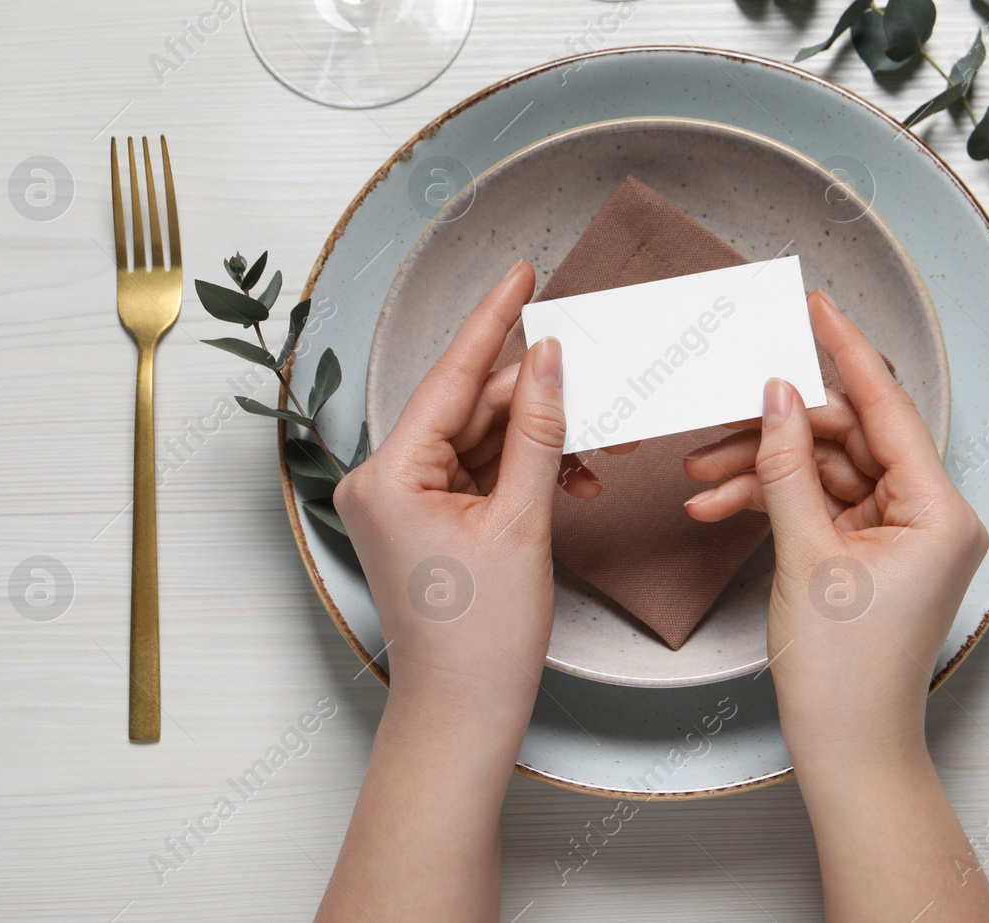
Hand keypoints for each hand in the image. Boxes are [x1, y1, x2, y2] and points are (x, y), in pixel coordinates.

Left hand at [332, 260, 573, 730]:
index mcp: (388, 474)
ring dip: (542, 436)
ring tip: (604, 431)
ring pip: (482, 439)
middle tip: (597, 367)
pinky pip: (482, 472)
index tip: (520, 272)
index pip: (451, 377)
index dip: (493, 320)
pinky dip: (528, 470)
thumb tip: (551, 363)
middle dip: (539, 394)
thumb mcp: (522, 524)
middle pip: (471, 407)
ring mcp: (403, 501)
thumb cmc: (479, 639)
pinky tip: (577, 474)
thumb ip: (539, 434)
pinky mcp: (427, 520)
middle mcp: (384, 480)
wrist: (464, 716)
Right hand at [684, 288, 987, 746]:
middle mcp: (929, 515)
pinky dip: (773, 501)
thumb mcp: (807, 557)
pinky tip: (721, 503)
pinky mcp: (870, 553)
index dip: (848, 352)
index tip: (818, 307)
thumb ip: (787, 466)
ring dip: (763, 468)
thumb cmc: (848, 674)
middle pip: (848, 437)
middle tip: (718, 421)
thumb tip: (774, 397)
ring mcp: (900, 534)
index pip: (888, 407)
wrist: (849, 749)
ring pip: (825, 469)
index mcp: (939, 509)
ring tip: (702, 476)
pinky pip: (820, 504)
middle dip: (776, 430)